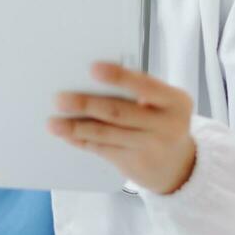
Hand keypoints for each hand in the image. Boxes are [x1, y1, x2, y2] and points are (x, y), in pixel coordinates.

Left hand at [48, 61, 195, 194]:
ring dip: (77, 128)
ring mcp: (149, 147)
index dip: (119, 77)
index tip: (93, 69)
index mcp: (175, 101)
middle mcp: (166, 125)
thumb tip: (93, 80)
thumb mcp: (165, 103)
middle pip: (119, 112)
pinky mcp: (133, 164)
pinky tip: (67, 135)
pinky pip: (102, 150)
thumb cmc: (164, 121)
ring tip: (54, 122)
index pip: (146, 86)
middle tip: (61, 99)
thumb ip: (140, 91)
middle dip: (87, 105)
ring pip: (106, 134)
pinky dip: (82, 141)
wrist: (180, 166)